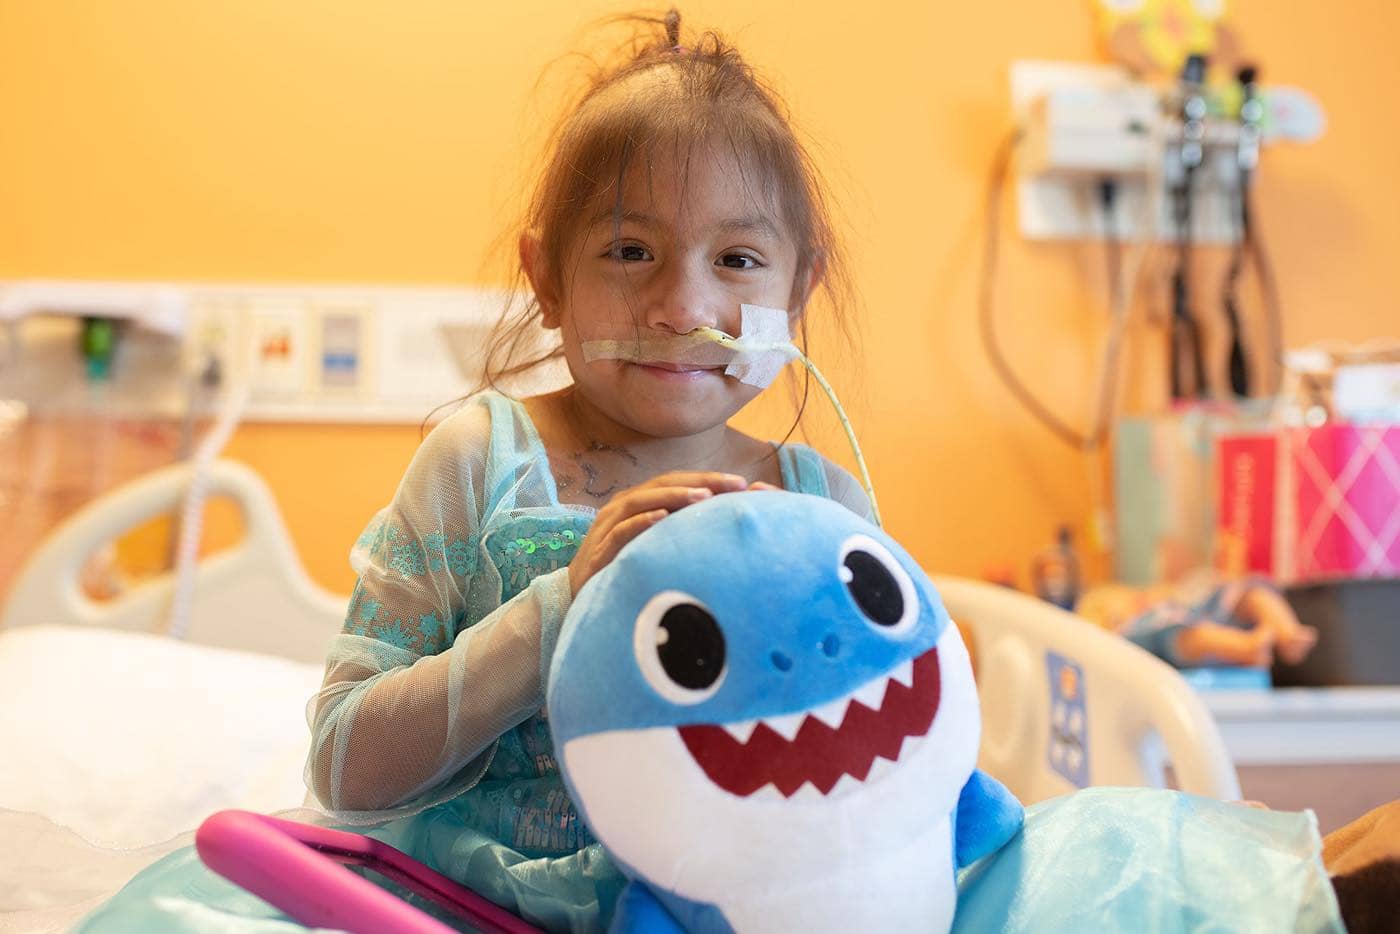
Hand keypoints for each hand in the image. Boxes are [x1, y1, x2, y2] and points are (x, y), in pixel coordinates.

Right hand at [568, 472, 747, 595]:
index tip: (744, 485)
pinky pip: (621, 530)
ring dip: (673, 496)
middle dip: (701, 482)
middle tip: (735, 484)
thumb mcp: (654, 545)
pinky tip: (662, 518)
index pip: (677, 483)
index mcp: (640, 502)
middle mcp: (624, 506)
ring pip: (642, 500)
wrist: (577, 596)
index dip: (709, 480)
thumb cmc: (623, 568)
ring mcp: (609, 525)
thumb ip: (678, 532)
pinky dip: (641, 522)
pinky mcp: (600, 549)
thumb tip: (721, 528)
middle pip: (664, 484)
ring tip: (704, 497)